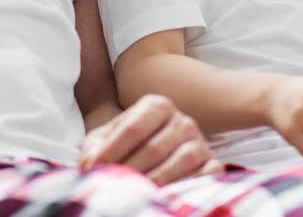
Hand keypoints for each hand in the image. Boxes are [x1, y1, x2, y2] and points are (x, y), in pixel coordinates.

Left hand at [79, 95, 223, 184]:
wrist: (150, 158)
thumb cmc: (124, 148)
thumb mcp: (105, 142)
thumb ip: (94, 149)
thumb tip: (90, 167)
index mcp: (156, 106)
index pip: (132, 129)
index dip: (111, 152)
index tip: (92, 170)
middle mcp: (181, 120)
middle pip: (154, 148)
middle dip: (130, 171)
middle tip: (111, 187)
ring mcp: (199, 142)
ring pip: (182, 160)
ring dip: (156, 181)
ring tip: (137, 195)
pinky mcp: (213, 163)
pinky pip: (206, 175)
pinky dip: (188, 186)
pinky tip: (167, 196)